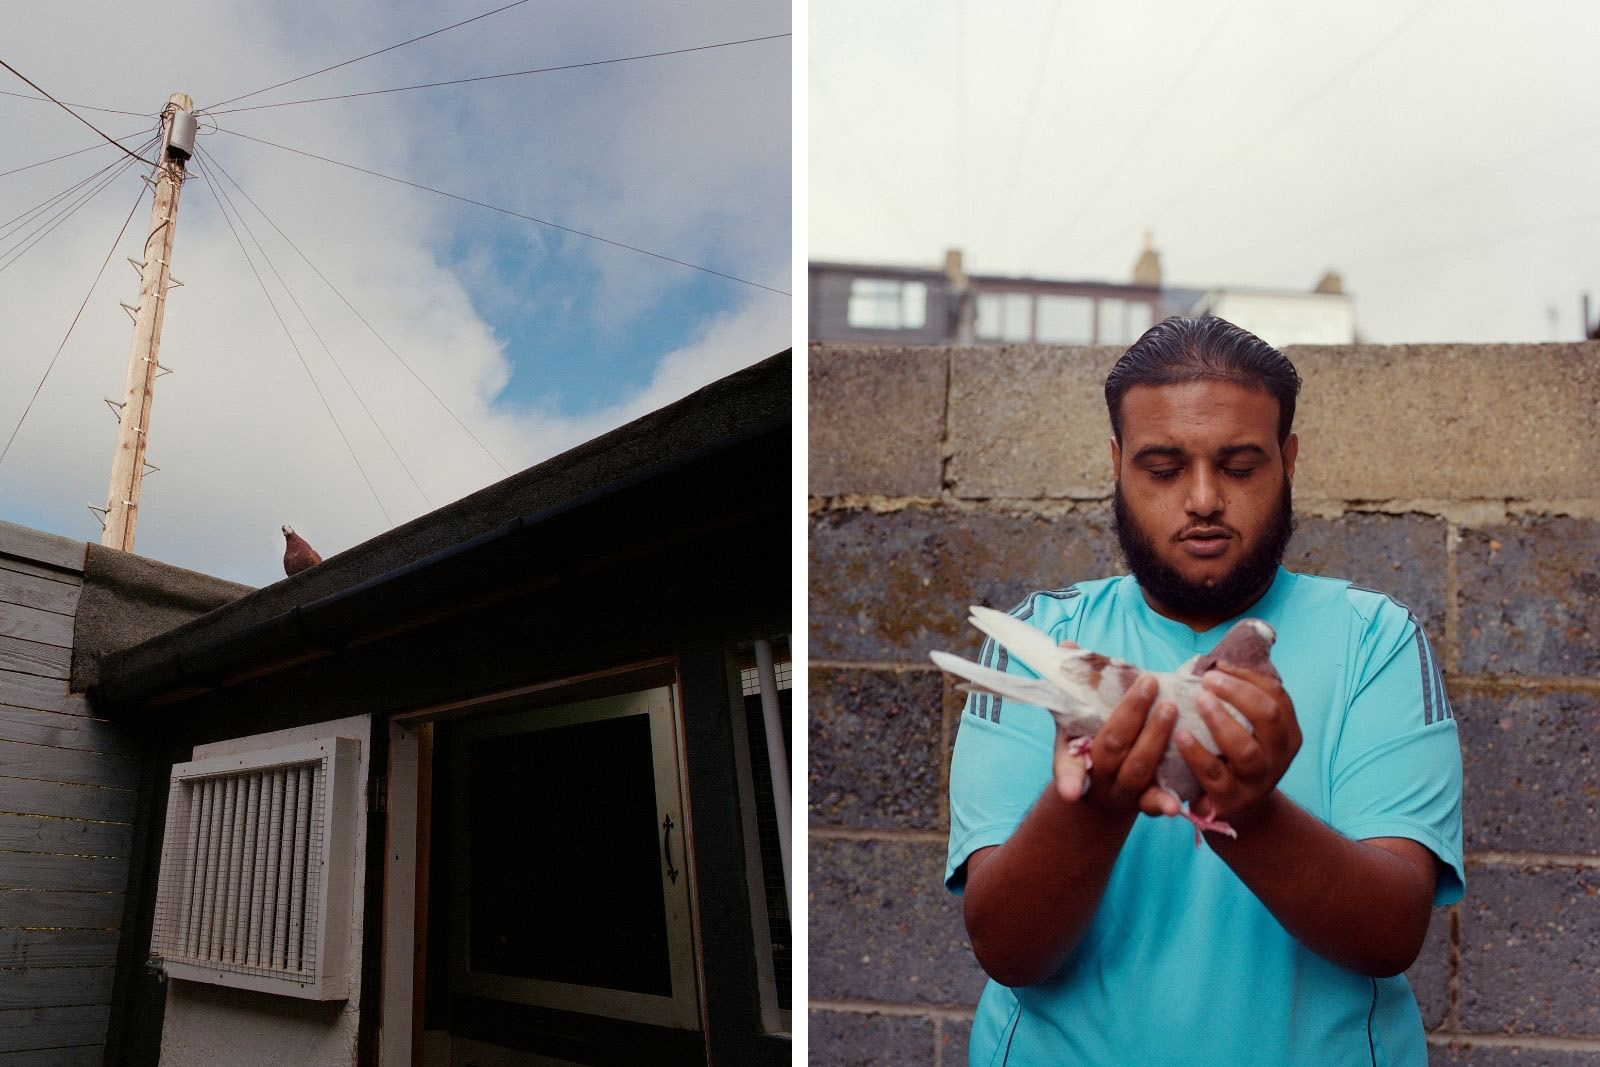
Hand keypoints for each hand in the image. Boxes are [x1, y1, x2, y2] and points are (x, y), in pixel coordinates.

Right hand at [1053, 660, 1180, 818]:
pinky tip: (1177, 805)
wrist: (1101, 790)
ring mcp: (1121, 793)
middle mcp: (1096, 777)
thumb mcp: (1075, 717)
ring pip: (1138, 770)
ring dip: (1154, 740)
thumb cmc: (1089, 742)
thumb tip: (1066, 646)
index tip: (1072, 791)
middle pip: (1113, 748)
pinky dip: (1165, 802)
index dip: (1068, 778)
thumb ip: (1074, 685)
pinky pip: (1155, 802)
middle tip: (1150, 684)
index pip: (1066, 763)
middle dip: (1131, 716)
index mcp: (1072, 755)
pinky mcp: (1145, 802)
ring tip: (1171, 708)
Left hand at [1175, 662, 1301, 825]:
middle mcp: (1279, 755)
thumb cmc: (1232, 752)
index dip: (1248, 676)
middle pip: (1267, 717)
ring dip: (1219, 721)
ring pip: (1245, 749)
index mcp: (1286, 731)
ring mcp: (1258, 779)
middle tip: (1208, 680)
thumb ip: (1238, 698)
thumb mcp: (1246, 726)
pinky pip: (1215, 775)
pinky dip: (1197, 754)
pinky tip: (1180, 736)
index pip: (1276, 695)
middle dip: (1237, 693)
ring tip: (1198, 701)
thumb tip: (1215, 659)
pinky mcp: (1233, 799)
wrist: (1235, 806)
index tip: (1219, 665)